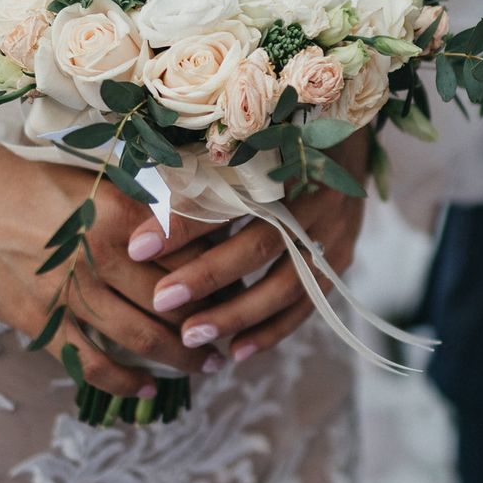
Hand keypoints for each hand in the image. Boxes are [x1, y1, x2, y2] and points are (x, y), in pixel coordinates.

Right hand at [0, 150, 223, 396]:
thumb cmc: (12, 182)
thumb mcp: (83, 181)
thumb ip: (130, 206)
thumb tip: (178, 225)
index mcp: (120, 214)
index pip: (188, 250)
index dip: (219, 273)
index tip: (241, 284)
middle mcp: (103, 254)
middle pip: (174, 299)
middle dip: (210, 322)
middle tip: (232, 335)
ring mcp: (71, 292)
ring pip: (141, 335)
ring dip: (178, 357)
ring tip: (204, 368)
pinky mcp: (41, 321)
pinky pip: (90, 361)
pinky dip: (121, 379)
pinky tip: (143, 389)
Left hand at [138, 132, 371, 366]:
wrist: (345, 131)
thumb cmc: (277, 134)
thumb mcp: (243, 144)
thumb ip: (199, 175)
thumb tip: (142, 217)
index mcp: (290, 158)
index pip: (230, 196)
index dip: (183, 223)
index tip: (137, 247)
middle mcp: (319, 195)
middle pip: (261, 243)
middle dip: (208, 277)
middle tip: (162, 301)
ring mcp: (336, 230)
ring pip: (288, 283)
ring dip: (238, 313)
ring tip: (192, 336)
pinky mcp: (341, 256)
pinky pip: (308, 303)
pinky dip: (273, 329)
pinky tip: (237, 351)